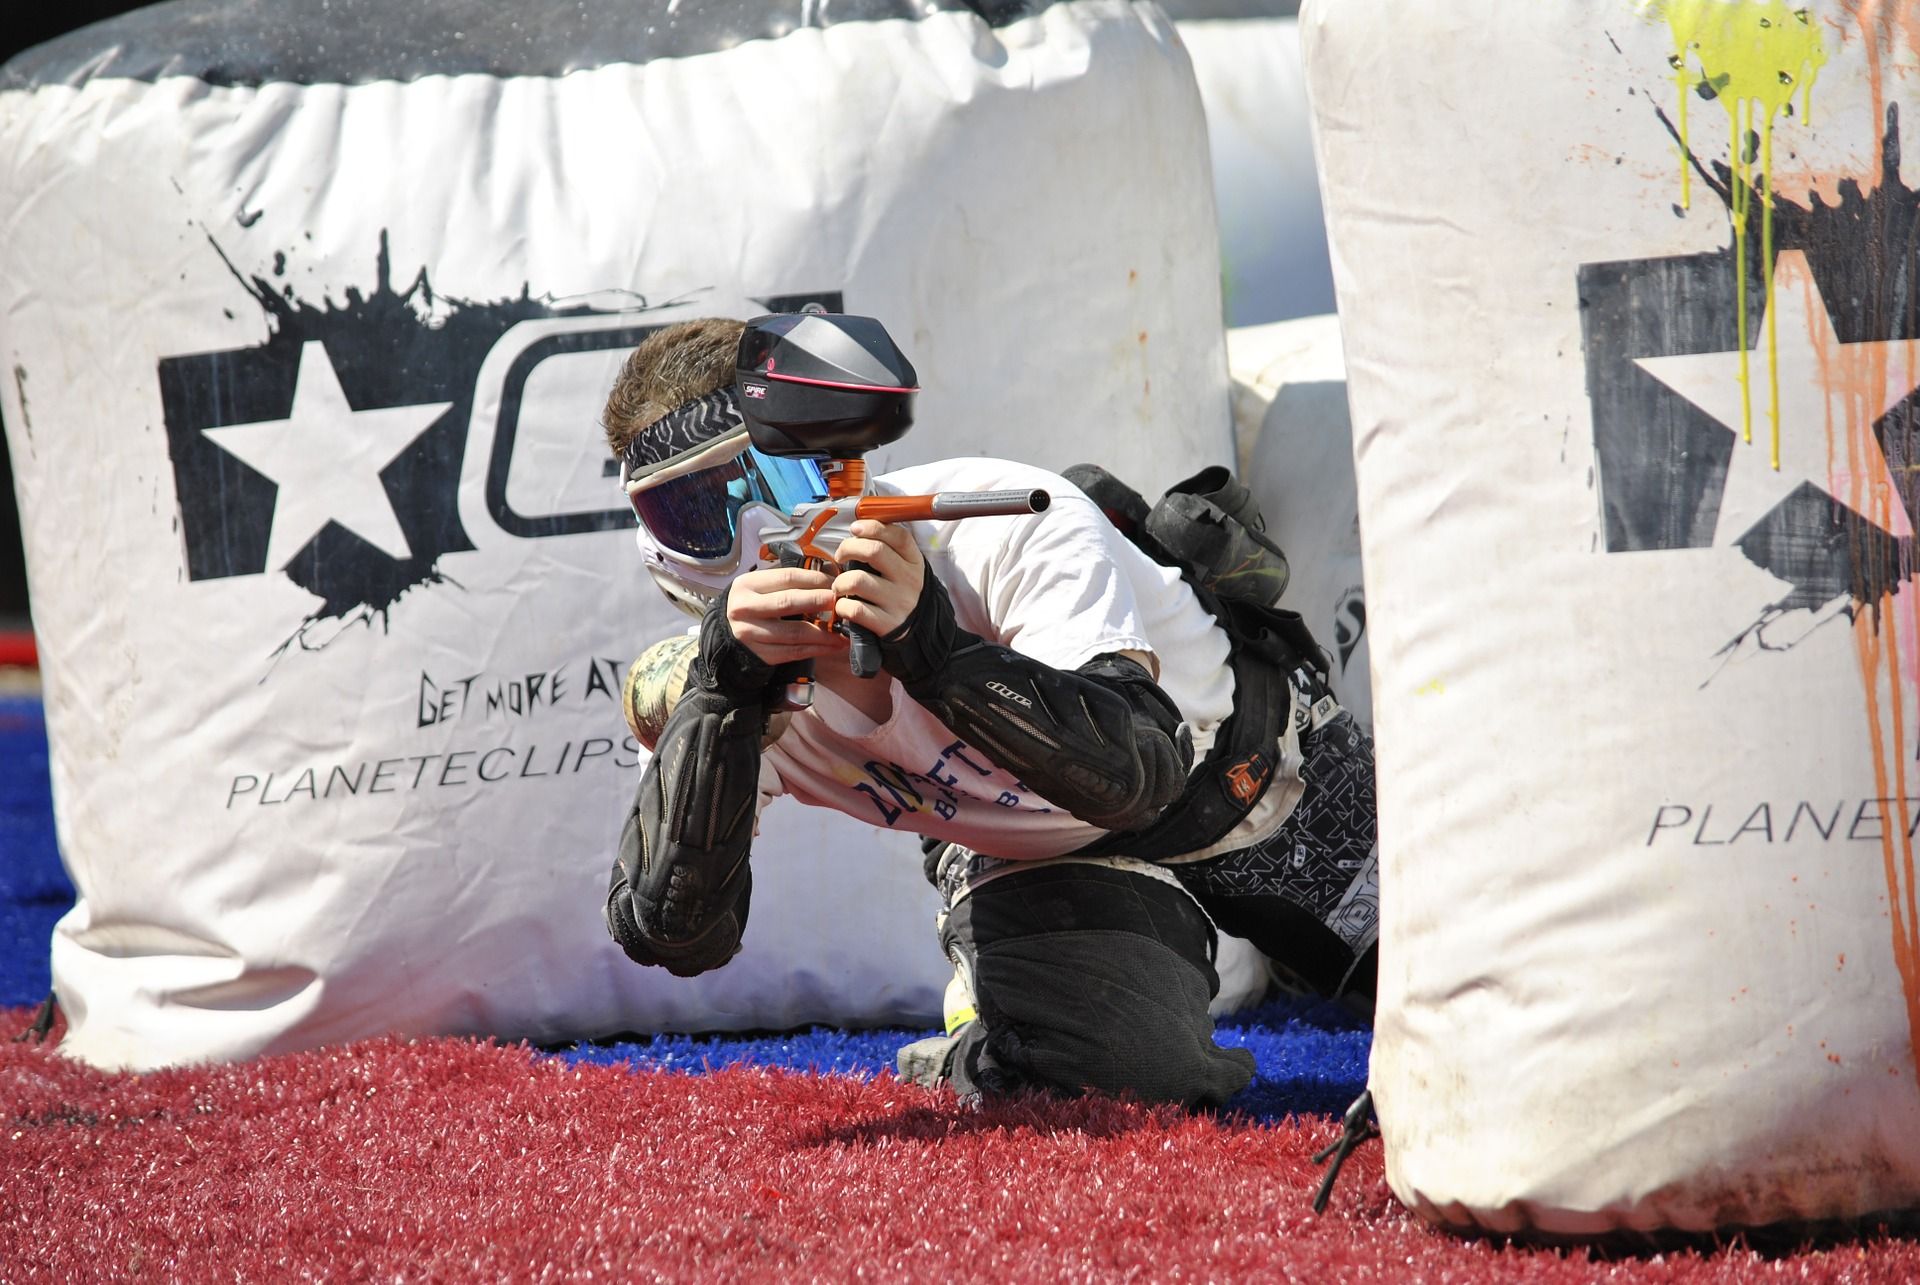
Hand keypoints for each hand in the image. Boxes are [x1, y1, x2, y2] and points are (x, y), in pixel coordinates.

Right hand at [725, 565, 849, 667]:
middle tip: (840, 602)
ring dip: (824, 632)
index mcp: (747, 585)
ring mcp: (751, 633)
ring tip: (843, 630)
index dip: (814, 579)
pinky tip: (833, 645)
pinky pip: (794, 652)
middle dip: (818, 601)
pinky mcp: (760, 654)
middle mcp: (745, 609)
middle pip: (788, 602)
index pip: (786, 578)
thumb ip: (787, 582)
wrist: (727, 634)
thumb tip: (828, 578)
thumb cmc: (752, 606)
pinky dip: (817, 649)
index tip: (835, 582)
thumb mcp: (760, 587)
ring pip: (794, 633)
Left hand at [832, 519, 925, 638]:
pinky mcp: (887, 624)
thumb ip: (890, 548)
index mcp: (914, 562)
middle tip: (840, 556)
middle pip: (873, 551)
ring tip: (839, 586)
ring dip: (840, 581)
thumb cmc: (904, 592)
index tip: (855, 529)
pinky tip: (844, 605)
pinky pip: (855, 609)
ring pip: (857, 580)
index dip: (873, 527)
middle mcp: (909, 580)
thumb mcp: (907, 567)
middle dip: (848, 548)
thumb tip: (859, 529)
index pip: (898, 536)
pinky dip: (842, 606)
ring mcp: (898, 602)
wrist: (922, 632)